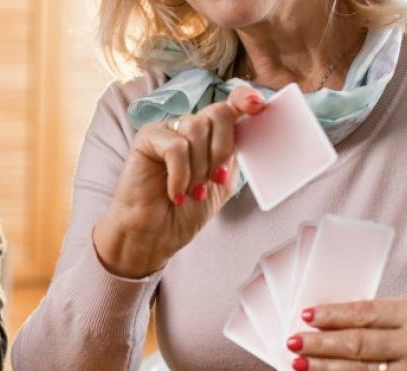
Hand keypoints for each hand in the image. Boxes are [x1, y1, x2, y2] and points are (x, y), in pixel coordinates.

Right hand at [92, 87, 266, 277]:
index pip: (231, 105)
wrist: (154, 235)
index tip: (258, 105)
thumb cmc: (184, 212)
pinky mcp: (148, 137)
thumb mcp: (222, 183)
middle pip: (218, 113)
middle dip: (222, 148)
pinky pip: (176, 146)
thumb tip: (253, 132)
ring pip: (197, 128)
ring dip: (200, 167)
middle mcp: (189, 128)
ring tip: (193, 191)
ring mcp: (168, 130)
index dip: (244, 99)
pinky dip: (181, 174)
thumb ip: (235, 155)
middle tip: (215, 178)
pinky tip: (176, 193)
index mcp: (210, 136)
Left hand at [288, 298, 406, 370]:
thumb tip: (350, 321)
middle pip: (353, 342)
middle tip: (294, 341)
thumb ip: (397, 317)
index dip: (330, 315)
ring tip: (300, 362)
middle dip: (317, 342)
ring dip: (322, 366)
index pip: (364, 312)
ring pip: (357, 370)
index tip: (308, 315)